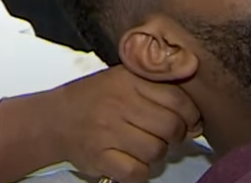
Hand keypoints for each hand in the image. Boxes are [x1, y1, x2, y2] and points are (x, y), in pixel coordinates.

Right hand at [50, 66, 200, 182]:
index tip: (188, 120)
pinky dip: (139, 171)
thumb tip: (195, 114)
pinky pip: (138, 172)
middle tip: (163, 134)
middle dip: (174, 135)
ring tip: (141, 144)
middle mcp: (119, 103)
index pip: (177, 98)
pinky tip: (130, 160)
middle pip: (171, 127)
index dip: (190, 114)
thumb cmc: (94, 100)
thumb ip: (156, 85)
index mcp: (128, 80)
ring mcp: (108, 131)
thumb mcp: (122, 78)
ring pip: (157, 151)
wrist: (55, 119)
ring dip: (155, 153)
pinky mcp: (101, 157)